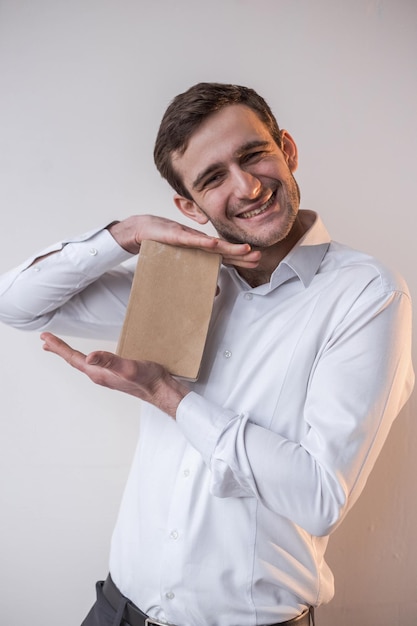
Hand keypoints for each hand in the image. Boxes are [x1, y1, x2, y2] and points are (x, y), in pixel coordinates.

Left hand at [40, 332, 188, 417]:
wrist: (162, 391)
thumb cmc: (148, 380)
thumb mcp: (128, 367)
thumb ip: (109, 362)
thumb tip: (89, 357)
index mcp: (99, 373)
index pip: (74, 358)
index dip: (59, 347)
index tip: (45, 337)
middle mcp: (100, 376)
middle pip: (74, 361)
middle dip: (59, 350)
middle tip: (45, 341)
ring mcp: (107, 376)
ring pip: (82, 363)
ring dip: (70, 354)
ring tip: (60, 348)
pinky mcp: (115, 375)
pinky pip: (93, 365)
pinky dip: (84, 358)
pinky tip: (89, 357)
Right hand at [108, 215, 260, 268]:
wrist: (143, 229)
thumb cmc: (163, 243)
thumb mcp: (184, 263)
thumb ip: (200, 274)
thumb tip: (218, 291)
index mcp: (202, 248)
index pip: (225, 254)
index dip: (241, 257)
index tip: (256, 260)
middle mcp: (200, 241)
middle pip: (224, 249)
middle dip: (241, 253)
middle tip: (258, 256)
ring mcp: (190, 237)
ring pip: (213, 244)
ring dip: (229, 247)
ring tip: (245, 250)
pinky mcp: (177, 235)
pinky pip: (192, 240)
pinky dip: (204, 242)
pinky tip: (215, 244)